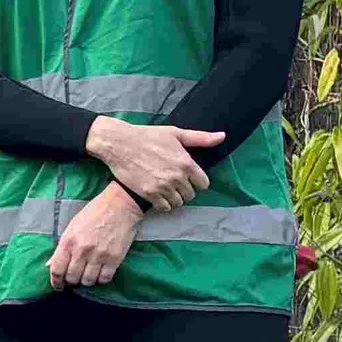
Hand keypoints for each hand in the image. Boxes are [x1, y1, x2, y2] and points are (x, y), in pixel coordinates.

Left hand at [47, 186, 141, 290]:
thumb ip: (62, 247)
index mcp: (68, 240)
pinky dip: (101, 279)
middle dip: (72, 281)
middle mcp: (82, 250)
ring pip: (88, 281)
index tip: (58, 286)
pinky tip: (101, 273)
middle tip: (75, 278)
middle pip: (72, 277)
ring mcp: (99, 255)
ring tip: (88, 275)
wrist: (121, 204)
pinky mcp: (115, 258)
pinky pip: (105, 278)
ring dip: (86, 281)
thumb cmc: (94, 212)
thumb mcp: (73, 226)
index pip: (57, 269)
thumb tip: (50, 264)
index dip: (55, 281)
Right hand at [83, 117, 221, 213]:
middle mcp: (177, 176)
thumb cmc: (147, 136)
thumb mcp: (175, 133)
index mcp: (186, 163)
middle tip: (173, 181)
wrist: (118, 143)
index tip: (187, 177)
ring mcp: (163, 186)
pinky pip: (164, 207)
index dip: (196, 181)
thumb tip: (223, 136)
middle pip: (191, 195)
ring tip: (165, 188)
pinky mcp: (149, 194)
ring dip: (173, 197)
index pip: (203, 184)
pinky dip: (162, 203)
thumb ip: (200, 138)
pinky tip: (157, 194)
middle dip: (184, 189)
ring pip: (178, 203)